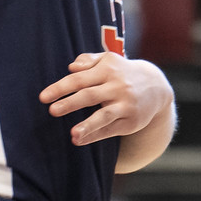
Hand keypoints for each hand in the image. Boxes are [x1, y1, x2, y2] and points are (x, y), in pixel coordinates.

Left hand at [39, 50, 172, 148]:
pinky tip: (79, 140)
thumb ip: (89, 61)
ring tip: (73, 134)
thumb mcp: (109, 60)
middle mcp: (117, 86)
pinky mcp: (131, 121)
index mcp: (108, 69)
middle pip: (90, 95)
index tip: (43, 98)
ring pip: (104, 115)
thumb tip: (71, 68)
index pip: (80, 79)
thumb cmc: (123, 73)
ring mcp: (126, 104)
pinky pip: (111, 129)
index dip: (61, 88)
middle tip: (52, 111)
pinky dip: (95, 135)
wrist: (157, 87)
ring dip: (88, 125)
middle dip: (70, 103)